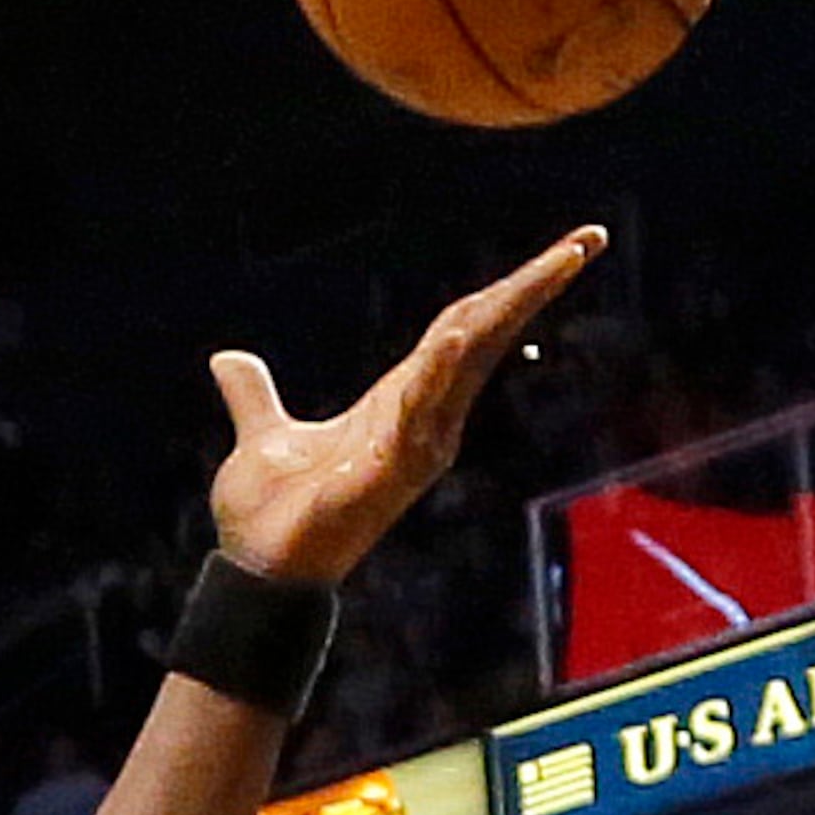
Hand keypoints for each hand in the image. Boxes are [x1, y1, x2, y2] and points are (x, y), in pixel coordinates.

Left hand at [207, 227, 602, 588]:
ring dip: (508, 310)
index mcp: (399, 402)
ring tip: (556, 263)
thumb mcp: (262, 436)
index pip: (464, 331)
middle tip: (586, 240)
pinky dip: (440, 372)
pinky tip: (462, 332)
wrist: (255, 574)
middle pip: (486, 335)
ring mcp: (413, 446)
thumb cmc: (269, 517)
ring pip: (469, 362)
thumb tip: (227, 360)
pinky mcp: (389, 471)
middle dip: (535, 285)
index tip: (561, 251)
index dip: (507, 289)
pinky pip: (421, 412)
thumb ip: (254, 397)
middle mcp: (421, 420)